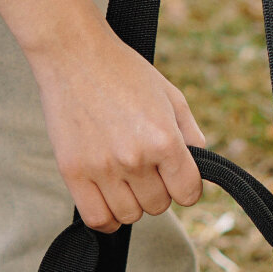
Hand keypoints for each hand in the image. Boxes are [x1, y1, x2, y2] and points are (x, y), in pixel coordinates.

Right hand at [30, 15, 205, 233]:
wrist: (73, 52)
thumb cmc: (123, 72)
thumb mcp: (171, 97)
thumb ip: (192, 136)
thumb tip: (199, 171)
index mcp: (164, 139)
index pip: (188, 194)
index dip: (184, 187)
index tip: (174, 176)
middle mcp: (135, 158)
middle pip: (159, 206)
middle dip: (156, 190)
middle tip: (143, 166)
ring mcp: (102, 167)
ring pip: (130, 216)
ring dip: (131, 202)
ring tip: (123, 177)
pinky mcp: (73, 172)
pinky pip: (98, 219)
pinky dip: (107, 218)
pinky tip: (108, 199)